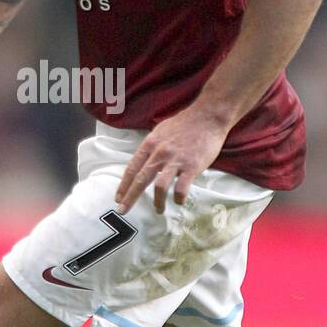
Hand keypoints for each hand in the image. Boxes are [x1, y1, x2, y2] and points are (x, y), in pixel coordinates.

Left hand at [114, 103, 231, 213]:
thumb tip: (144, 161)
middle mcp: (160, 153)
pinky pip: (181, 188)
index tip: (118, 198)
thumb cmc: (185, 123)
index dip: (124, 185)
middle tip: (123, 210)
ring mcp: (176, 160)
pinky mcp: (192, 167)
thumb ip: (151, 147)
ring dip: (157, 202)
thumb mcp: (160, 131)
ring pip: (160, 187)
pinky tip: (178, 201)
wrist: (207, 116)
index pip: (132, 168)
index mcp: (150, 144)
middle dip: (130, 198)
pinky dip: (178, 198)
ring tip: (158, 210)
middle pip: (140, 180)